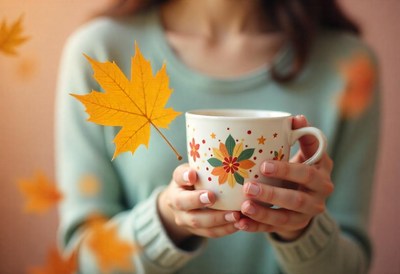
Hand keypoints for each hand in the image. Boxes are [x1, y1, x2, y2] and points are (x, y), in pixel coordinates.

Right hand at [158, 164, 238, 244]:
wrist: (182, 204)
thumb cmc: (194, 182)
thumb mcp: (194, 171)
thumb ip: (202, 166)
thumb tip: (222, 158)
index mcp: (176, 184)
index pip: (178, 178)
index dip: (184, 177)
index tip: (193, 174)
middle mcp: (176, 204)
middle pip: (184, 204)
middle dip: (198, 201)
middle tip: (212, 197)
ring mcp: (185, 220)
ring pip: (199, 223)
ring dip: (218, 219)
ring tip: (235, 215)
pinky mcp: (197, 231)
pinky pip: (210, 233)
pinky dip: (225, 229)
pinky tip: (239, 223)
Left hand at [235, 115, 333, 240]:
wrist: (309, 195)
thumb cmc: (303, 165)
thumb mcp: (307, 152)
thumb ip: (302, 136)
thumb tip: (297, 118)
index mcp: (321, 175)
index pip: (306, 173)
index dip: (286, 170)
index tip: (263, 165)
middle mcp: (317, 198)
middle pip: (295, 199)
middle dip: (271, 194)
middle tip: (248, 186)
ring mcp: (305, 215)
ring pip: (284, 218)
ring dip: (262, 213)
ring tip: (244, 206)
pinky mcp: (292, 226)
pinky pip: (272, 229)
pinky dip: (256, 227)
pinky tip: (240, 222)